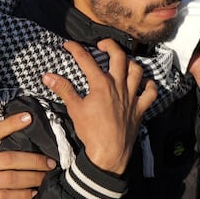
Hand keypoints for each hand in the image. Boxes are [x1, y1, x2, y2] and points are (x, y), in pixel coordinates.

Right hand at [0, 111, 56, 198]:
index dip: (12, 124)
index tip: (29, 117)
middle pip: (10, 159)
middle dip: (34, 160)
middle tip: (50, 162)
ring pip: (11, 179)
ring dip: (32, 179)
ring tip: (45, 177)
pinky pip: (5, 198)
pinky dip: (20, 196)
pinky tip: (32, 194)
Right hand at [43, 39, 157, 174]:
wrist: (109, 154)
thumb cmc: (91, 132)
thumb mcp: (74, 109)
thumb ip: (63, 89)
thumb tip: (48, 76)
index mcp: (101, 84)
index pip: (86, 60)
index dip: (76, 49)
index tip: (68, 44)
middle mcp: (119, 86)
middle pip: (118, 56)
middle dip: (110, 45)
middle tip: (102, 44)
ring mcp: (131, 96)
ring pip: (137, 70)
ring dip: (130, 62)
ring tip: (123, 61)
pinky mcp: (140, 108)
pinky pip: (151, 93)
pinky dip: (149, 85)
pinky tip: (144, 83)